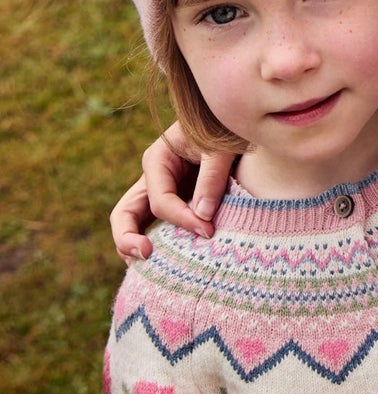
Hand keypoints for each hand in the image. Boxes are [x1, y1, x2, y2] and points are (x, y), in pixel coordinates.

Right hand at [110, 125, 232, 259]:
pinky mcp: (173, 201)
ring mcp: (159, 191)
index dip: (181, 219)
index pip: (160, 201)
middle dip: (128, 238)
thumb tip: (203, 216)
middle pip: (125, 214)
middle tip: (146, 255)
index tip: (208, 231)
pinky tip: (166, 264)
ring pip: (133, 223)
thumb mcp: (221, 148)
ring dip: (134, 245)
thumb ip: (211, 178)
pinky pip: (154, 225)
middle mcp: (152, 178)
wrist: (235, 123)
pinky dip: (156, 243)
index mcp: (157, 159)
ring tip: (146, 270)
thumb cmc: (226, 130)